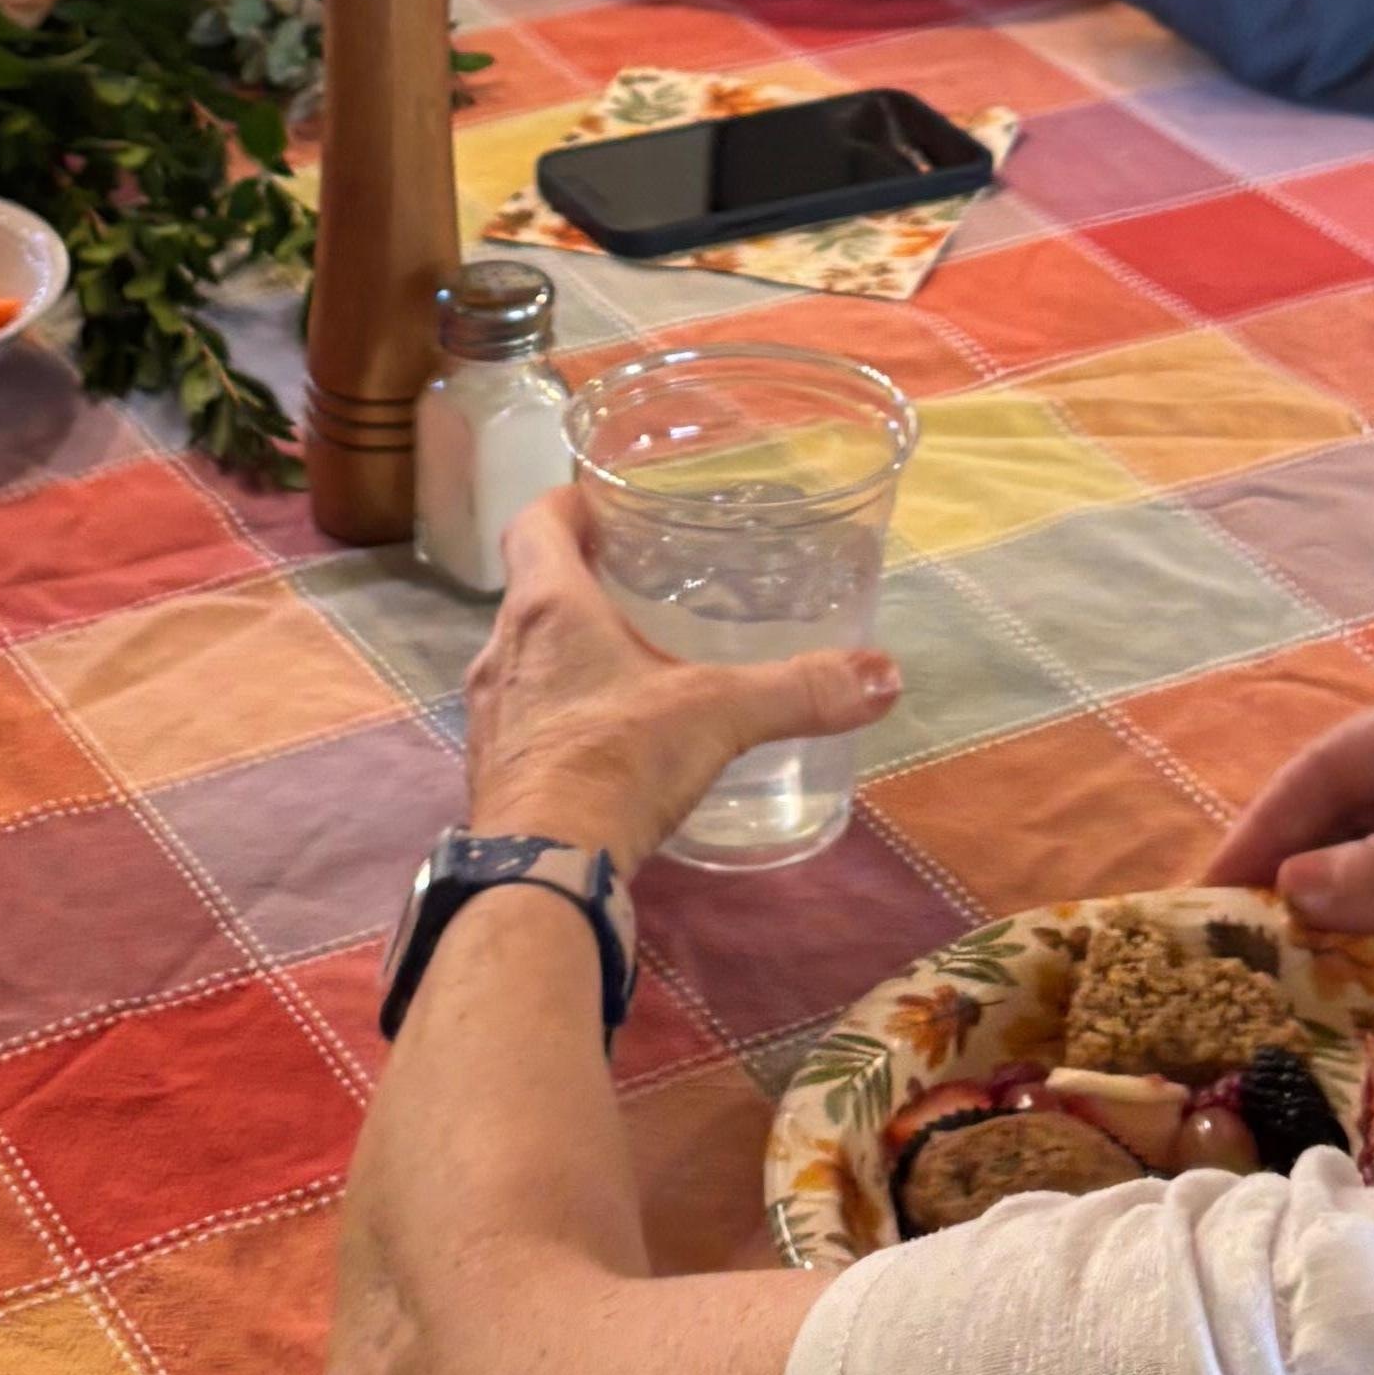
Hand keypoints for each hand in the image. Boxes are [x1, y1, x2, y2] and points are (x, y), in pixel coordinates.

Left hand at [460, 489, 895, 875]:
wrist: (540, 871)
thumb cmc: (617, 763)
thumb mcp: (719, 714)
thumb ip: (799, 691)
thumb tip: (884, 676)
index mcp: (545, 608)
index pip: (535, 523)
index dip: (566, 503)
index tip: (605, 504)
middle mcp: (503, 649)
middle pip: (531, 589)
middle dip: (580, 580)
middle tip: (639, 581)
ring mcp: (489, 713)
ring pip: (526, 656)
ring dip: (566, 650)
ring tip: (630, 659)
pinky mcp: (491, 768)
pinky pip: (525, 717)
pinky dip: (560, 711)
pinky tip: (606, 737)